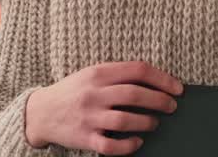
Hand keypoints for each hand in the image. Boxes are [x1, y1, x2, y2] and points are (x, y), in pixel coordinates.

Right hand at [25, 61, 182, 153]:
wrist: (40, 112)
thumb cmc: (74, 91)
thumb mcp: (92, 73)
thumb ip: (118, 74)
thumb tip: (155, 80)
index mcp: (98, 73)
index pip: (138, 70)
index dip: (162, 79)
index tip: (177, 88)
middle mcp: (94, 94)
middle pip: (135, 95)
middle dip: (160, 101)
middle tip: (171, 107)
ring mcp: (89, 117)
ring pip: (126, 120)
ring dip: (147, 122)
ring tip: (154, 123)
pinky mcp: (84, 138)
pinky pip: (111, 145)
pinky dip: (129, 145)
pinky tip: (138, 142)